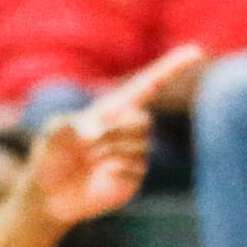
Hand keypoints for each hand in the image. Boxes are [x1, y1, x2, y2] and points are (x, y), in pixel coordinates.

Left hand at [24, 47, 197, 227]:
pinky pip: (137, 168)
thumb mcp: (50, 135)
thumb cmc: (50, 157)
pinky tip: (101, 174)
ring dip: (111, 150)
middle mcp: (127, 129)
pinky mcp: (133, 177)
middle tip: (90, 143)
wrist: (51, 195)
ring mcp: (133, 153)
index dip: (172, 67)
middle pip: (144, 120)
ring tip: (90, 159)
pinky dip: (117, 170)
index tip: (196, 51)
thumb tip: (92, 133)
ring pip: (140, 144)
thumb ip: (66, 127)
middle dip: (117, 131)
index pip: (148, 84)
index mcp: (112, 110)